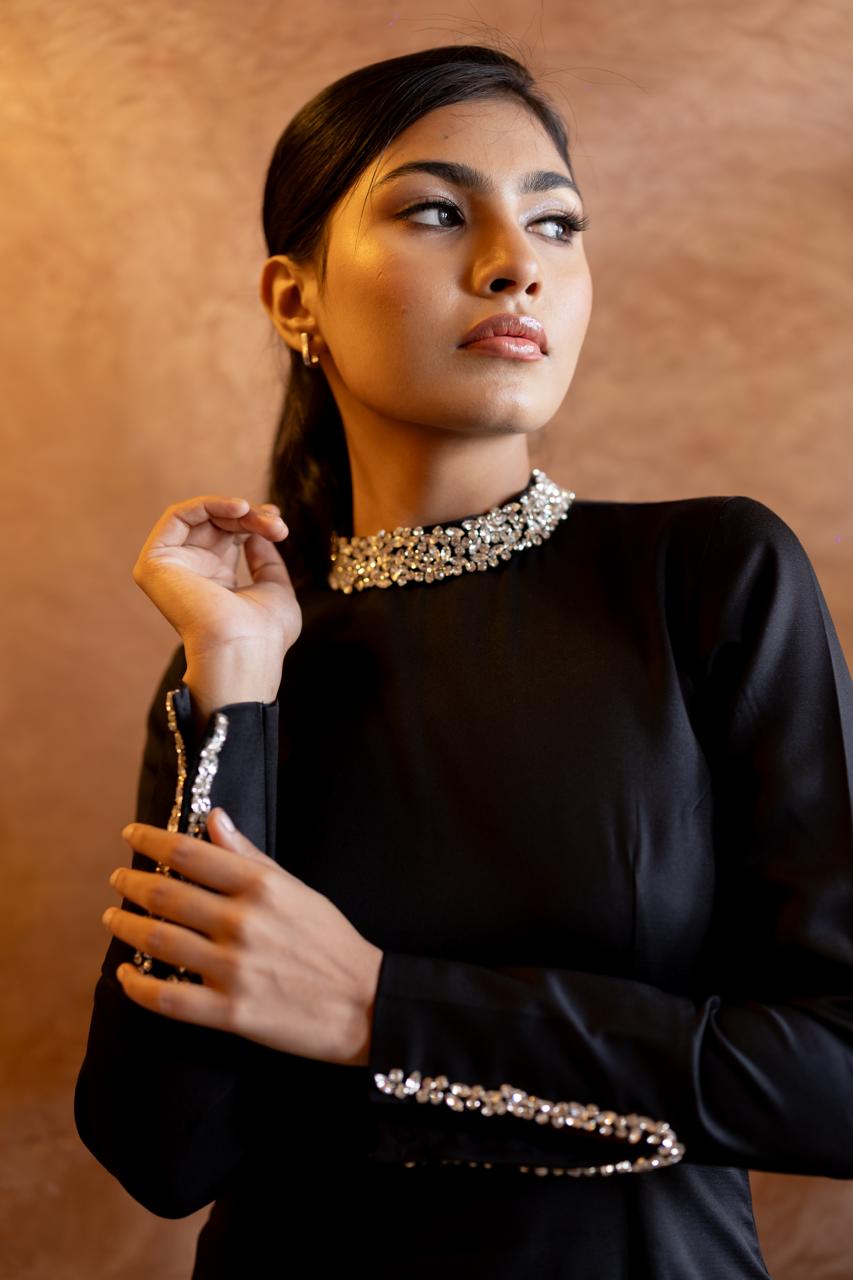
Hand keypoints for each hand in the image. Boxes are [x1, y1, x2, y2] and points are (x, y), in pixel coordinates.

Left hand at [102, 809, 383, 1067]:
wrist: (365, 1003)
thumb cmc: (333, 941)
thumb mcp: (297, 888)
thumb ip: (250, 856)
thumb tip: (214, 819)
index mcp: (261, 888)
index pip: (189, 854)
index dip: (151, 841)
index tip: (130, 836)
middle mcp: (243, 923)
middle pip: (166, 895)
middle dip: (132, 883)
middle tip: (117, 879)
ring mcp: (234, 969)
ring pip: (159, 942)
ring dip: (126, 927)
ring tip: (113, 917)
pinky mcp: (231, 1012)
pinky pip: (168, 999)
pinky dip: (137, 986)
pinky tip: (125, 975)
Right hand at [131, 495, 302, 681]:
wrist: (244, 648)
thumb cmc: (265, 632)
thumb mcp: (275, 587)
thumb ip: (265, 558)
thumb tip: (258, 531)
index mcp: (215, 581)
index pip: (229, 535)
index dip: (253, 521)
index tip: (278, 522)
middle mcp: (191, 572)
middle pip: (217, 523)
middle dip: (250, 516)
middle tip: (277, 525)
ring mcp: (171, 567)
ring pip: (200, 516)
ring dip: (236, 510)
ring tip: (264, 520)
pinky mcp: (155, 563)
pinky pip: (177, 516)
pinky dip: (208, 504)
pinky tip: (239, 508)